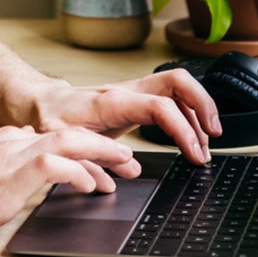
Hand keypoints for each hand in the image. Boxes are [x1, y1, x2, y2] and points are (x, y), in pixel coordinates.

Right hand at [0, 125, 142, 251]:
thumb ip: (3, 184)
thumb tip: (18, 195)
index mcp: (4, 142)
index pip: (56, 139)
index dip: (88, 151)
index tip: (107, 166)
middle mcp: (11, 142)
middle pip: (71, 133)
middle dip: (106, 146)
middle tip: (131, 161)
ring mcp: (11, 155)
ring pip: (70, 142)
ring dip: (103, 153)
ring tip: (126, 166)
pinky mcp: (10, 174)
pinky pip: (56, 165)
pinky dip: (79, 172)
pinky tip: (92, 186)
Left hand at [38, 68, 221, 163]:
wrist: (43, 103)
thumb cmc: (52, 121)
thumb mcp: (64, 145)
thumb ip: (91, 161)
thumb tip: (123, 175)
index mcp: (112, 102)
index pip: (160, 106)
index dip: (183, 129)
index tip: (194, 153)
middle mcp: (127, 91)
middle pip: (178, 82)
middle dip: (204, 105)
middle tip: (214, 136)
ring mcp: (134, 91)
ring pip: (179, 87)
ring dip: (199, 112)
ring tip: (205, 144)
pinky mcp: (137, 98)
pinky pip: (171, 97)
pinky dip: (187, 114)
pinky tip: (191, 136)